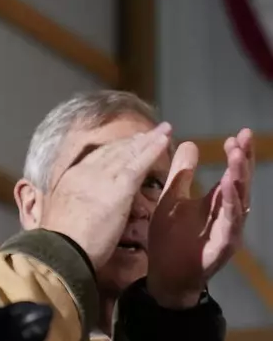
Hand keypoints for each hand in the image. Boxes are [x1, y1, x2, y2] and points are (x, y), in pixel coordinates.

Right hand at [41, 122, 171, 269]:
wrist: (61, 249)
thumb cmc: (59, 243)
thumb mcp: (59, 217)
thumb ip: (72, 206)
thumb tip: (76, 208)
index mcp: (71, 179)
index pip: (95, 159)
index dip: (112, 151)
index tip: (124, 145)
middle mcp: (86, 172)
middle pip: (113, 151)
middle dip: (131, 142)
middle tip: (146, 133)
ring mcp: (103, 177)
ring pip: (129, 153)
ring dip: (147, 141)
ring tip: (162, 131)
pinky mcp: (120, 187)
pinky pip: (139, 164)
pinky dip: (152, 150)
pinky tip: (164, 142)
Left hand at [147, 128, 253, 307]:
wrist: (164, 274)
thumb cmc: (170, 238)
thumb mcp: (172, 199)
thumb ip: (181, 174)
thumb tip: (189, 143)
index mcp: (216, 203)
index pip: (232, 174)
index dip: (237, 155)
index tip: (237, 134)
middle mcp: (227, 215)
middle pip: (241, 184)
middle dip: (244, 161)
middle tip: (243, 138)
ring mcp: (227, 231)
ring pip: (239, 202)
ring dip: (239, 178)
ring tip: (237, 157)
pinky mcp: (222, 246)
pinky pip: (230, 224)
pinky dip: (231, 206)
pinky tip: (229, 187)